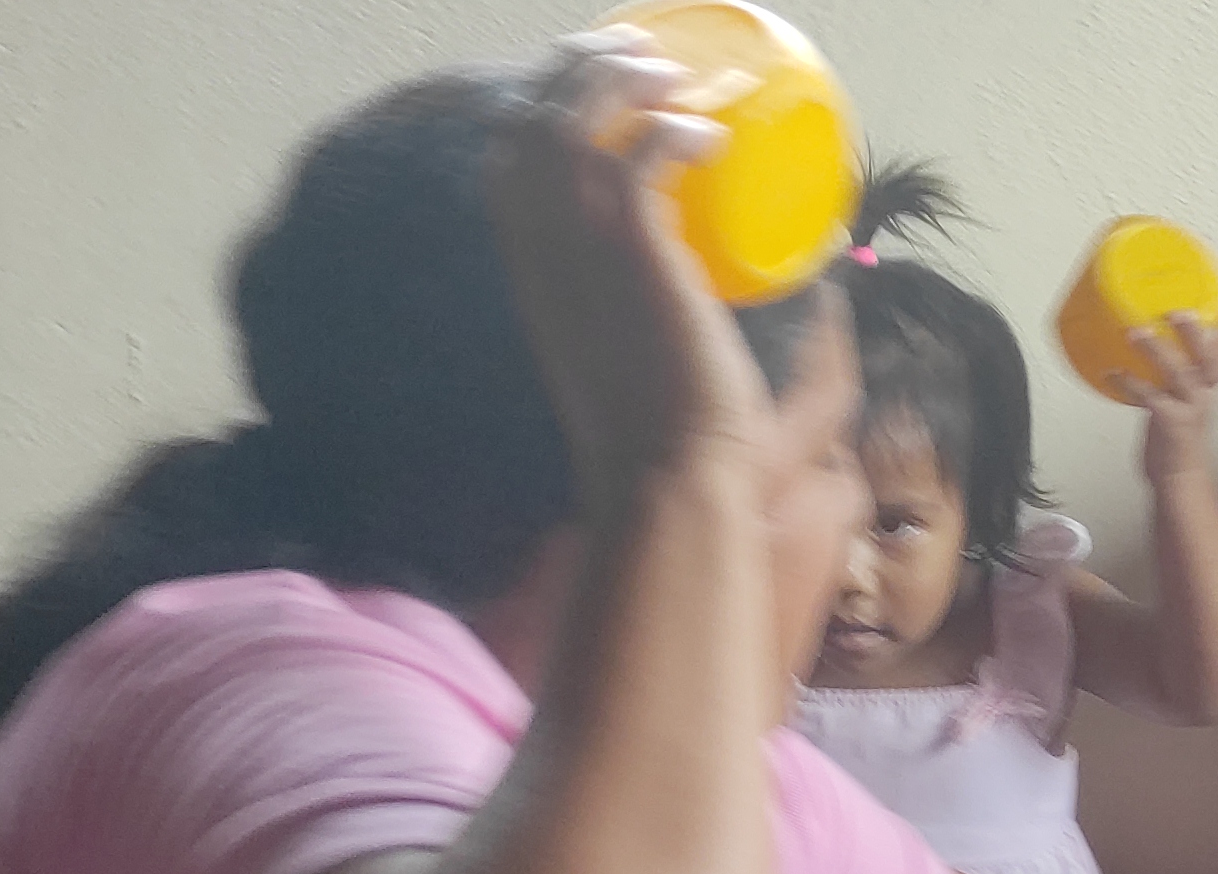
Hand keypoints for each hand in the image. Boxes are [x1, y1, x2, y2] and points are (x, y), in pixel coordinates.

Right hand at [483, 33, 765, 474]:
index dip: (544, 106)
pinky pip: (638, 155)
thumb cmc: (654, 435)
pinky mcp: (631, 251)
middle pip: (530, 121)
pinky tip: (708, 139)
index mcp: (529, 272)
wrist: (660, 479)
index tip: (591, 83)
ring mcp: (577, 247)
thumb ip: (630, 309)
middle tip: (636, 51)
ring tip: (671, 75)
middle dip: (577, 68)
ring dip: (622, 81)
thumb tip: (699, 284)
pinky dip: (672, 132)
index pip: (509, 161)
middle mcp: (538, 250)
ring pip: (572, 120)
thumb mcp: (618, 354)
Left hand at [1116, 312, 1217, 473]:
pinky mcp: (1171, 423)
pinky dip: (1130, 383)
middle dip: (1194, 334)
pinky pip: (1150, 397)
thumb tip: (1149, 360)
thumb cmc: (1176, 446)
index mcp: (1207, 392)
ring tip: (1137, 332)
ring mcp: (1189, 410)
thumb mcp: (1182, 407)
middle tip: (1179, 311)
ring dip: (1157, 351)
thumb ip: (1172, 384)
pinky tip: (1113, 372)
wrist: (1180, 482)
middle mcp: (1203, 398)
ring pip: (1179, 373)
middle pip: (1207, 360)